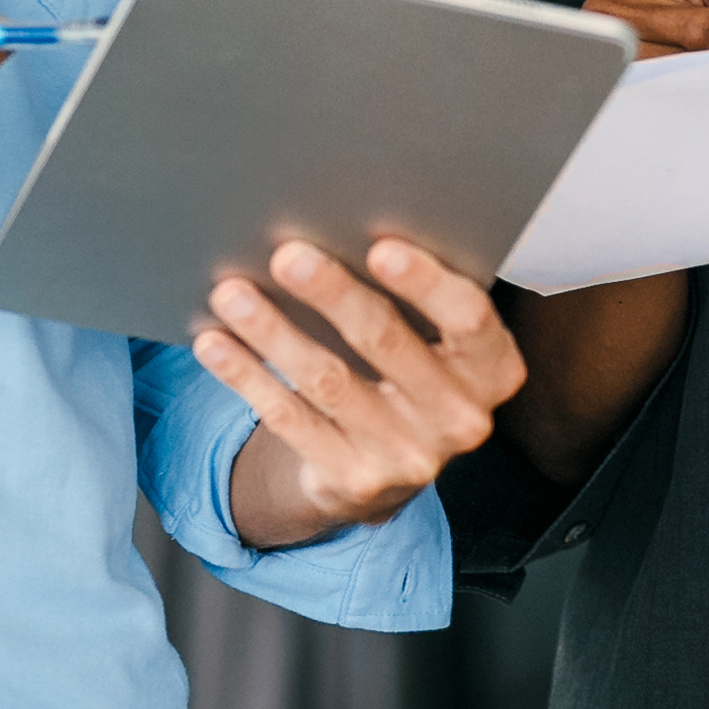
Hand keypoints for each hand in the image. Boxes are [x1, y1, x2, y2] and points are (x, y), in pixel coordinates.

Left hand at [203, 235, 533, 539]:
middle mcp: (459, 419)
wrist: (388, 465)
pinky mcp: (353, 481)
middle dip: (333, 294)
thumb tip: (342, 228)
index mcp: (492, 370)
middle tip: (287, 256)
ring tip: (232, 293)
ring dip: (274, 332)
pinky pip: (290, 420)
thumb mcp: (436, 341)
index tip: (379, 247)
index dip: (427, 283)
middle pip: (388, 344)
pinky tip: (216, 344)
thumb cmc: (411, 370)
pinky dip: (248, 377)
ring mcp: (408, 457)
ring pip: (328, 382)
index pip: (469, 320)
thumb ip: (417, 298)